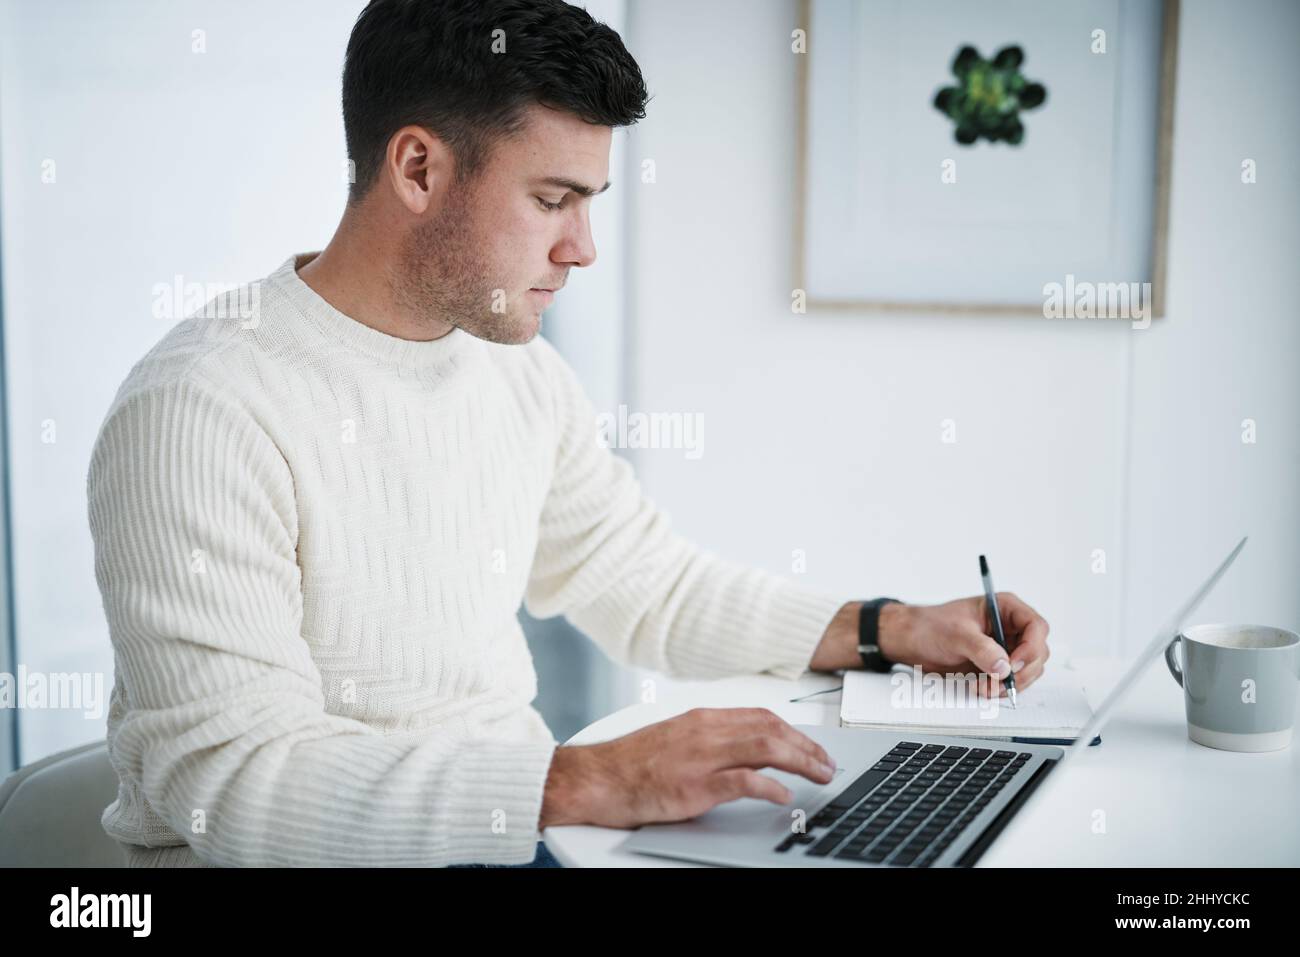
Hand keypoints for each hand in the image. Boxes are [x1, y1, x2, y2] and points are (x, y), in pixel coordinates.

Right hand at [538, 707, 836, 828]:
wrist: (596, 777)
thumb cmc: (631, 763)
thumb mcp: (676, 740)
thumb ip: (711, 741)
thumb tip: (746, 753)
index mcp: (702, 719)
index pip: (762, 716)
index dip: (794, 731)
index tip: (813, 746)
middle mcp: (706, 731)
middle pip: (771, 729)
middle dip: (807, 746)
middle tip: (827, 763)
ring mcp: (701, 757)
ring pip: (765, 748)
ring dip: (800, 762)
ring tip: (819, 775)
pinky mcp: (694, 785)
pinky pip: (742, 782)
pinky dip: (769, 787)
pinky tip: (783, 796)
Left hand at [878, 594, 1049, 698]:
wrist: (912, 641)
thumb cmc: (930, 626)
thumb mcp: (956, 635)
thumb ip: (982, 650)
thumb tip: (1004, 667)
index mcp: (1005, 608)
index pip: (1036, 627)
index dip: (1031, 647)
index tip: (1012, 664)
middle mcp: (1010, 628)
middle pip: (1038, 653)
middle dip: (1020, 672)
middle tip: (998, 682)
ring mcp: (1006, 648)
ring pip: (1028, 671)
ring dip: (1010, 684)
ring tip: (983, 686)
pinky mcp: (998, 666)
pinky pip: (1012, 682)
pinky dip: (1000, 689)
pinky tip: (980, 687)